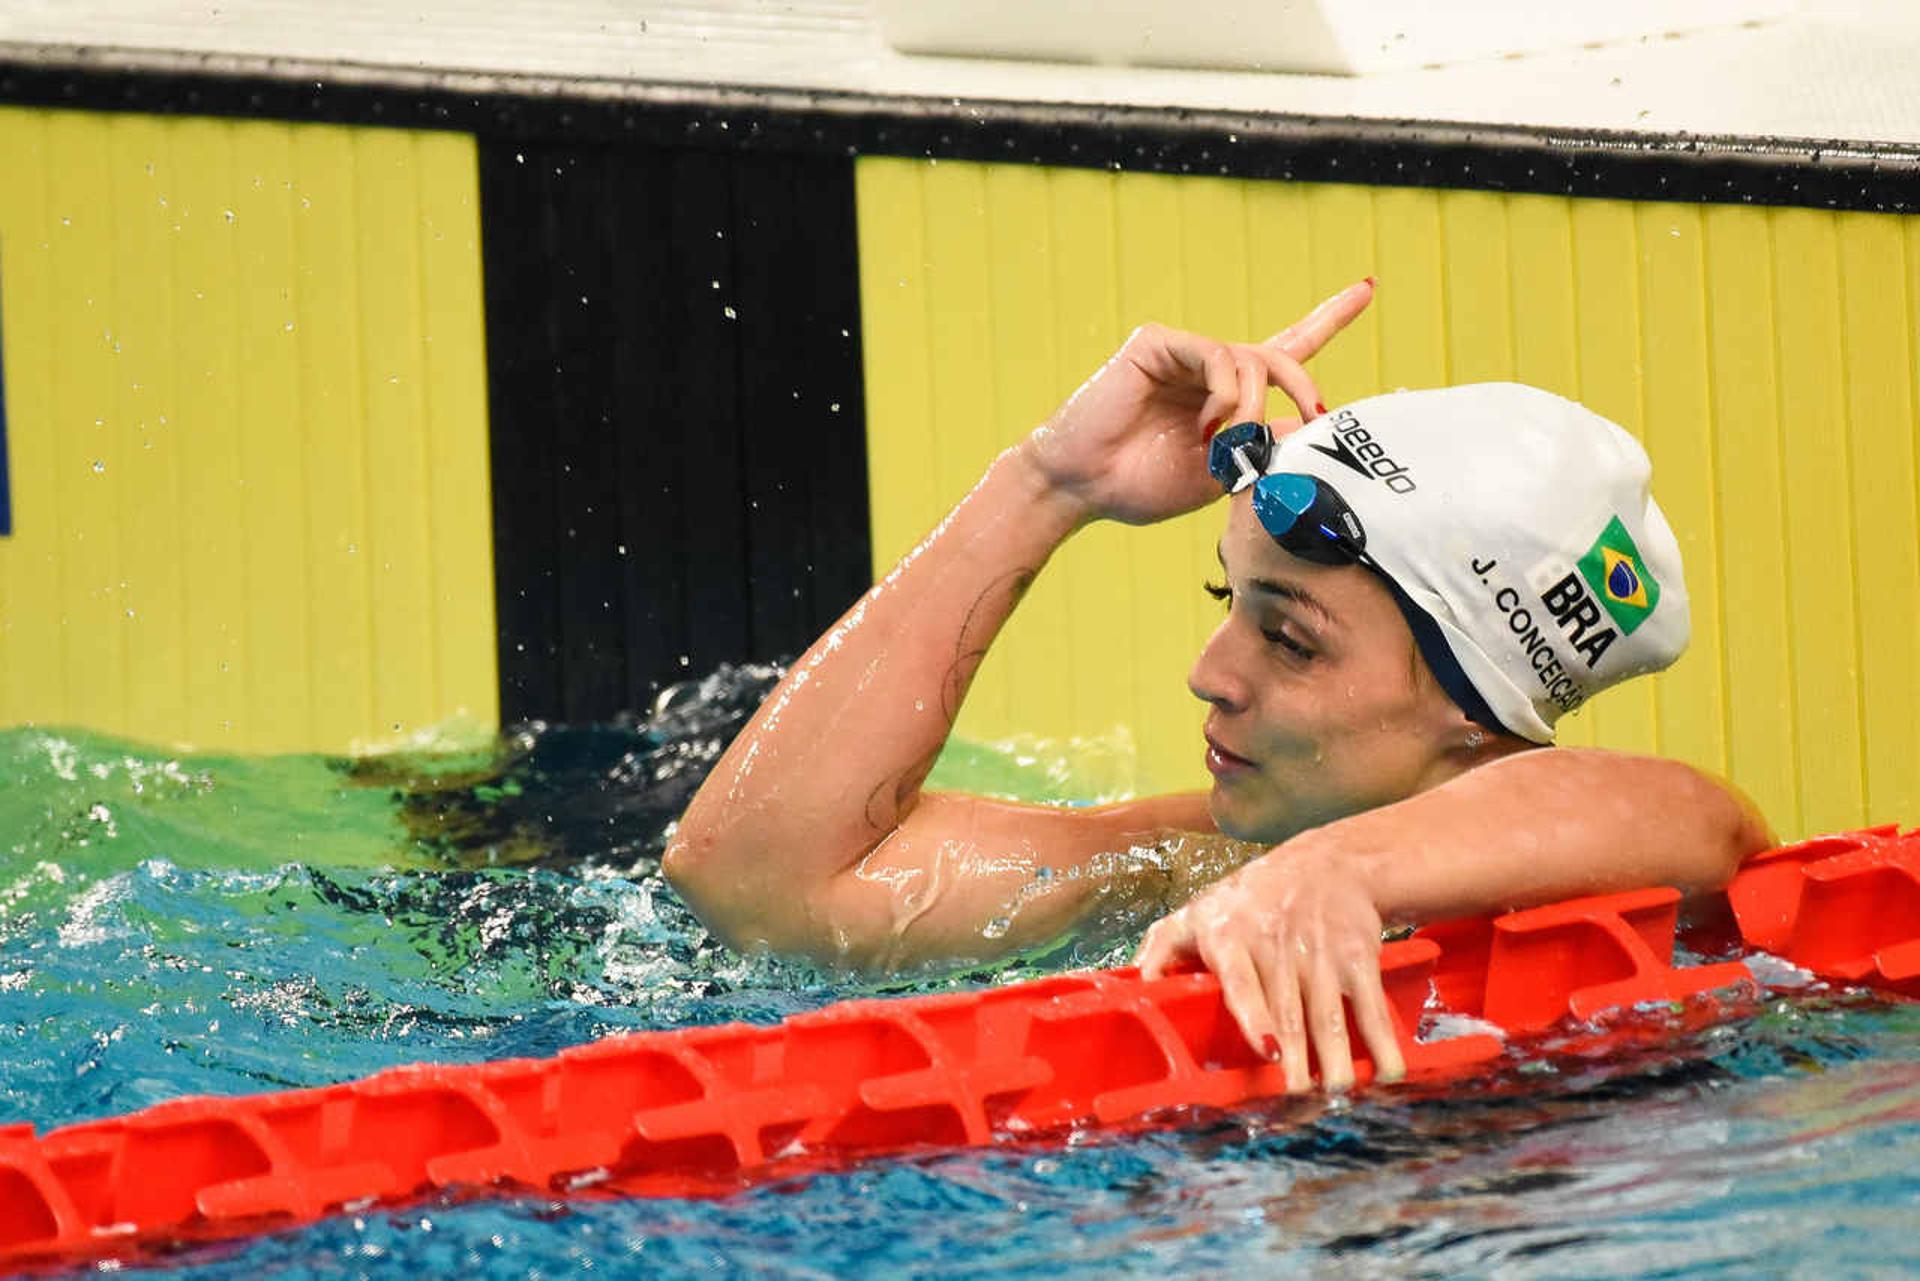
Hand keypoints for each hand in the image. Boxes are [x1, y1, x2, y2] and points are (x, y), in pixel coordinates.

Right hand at [1019, 280, 1373, 525]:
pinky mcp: (1160, 343)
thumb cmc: (1143, 485)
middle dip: (1302, 387)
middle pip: (1281, 355)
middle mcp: (1209, 367)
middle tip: (1309, 418)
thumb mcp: (1223, 474)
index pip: (1286, 351)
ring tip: (1225, 443)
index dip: (1328, 319)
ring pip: (1252, 360)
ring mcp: (1185, 352)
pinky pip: (1218, 355)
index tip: (1368, 288)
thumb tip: (1312, 425)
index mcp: (1227, 397)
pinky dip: (1225, 392)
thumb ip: (1267, 446)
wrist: (1084, 487)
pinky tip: (1207, 423)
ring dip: (1252, 407)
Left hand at [1134, 836, 1405, 1092]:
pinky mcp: (1357, 957)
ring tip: (1337, 1096)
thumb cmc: (1247, 899)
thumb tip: (1134, 986)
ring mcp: (1320, 954)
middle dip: (1296, 1060)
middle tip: (1297, 1100)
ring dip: (1337, 1060)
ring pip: (1330, 1016)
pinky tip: (1386, 1073)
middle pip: (1290, 1012)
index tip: (1268, 1050)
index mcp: (1231, 938)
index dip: (1255, 1016)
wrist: (1323, 863)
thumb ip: (1161, 949)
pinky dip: (1382, 1041)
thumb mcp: (1197, 912)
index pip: (1242, 980)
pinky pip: (1369, 1005)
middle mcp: (1278, 946)